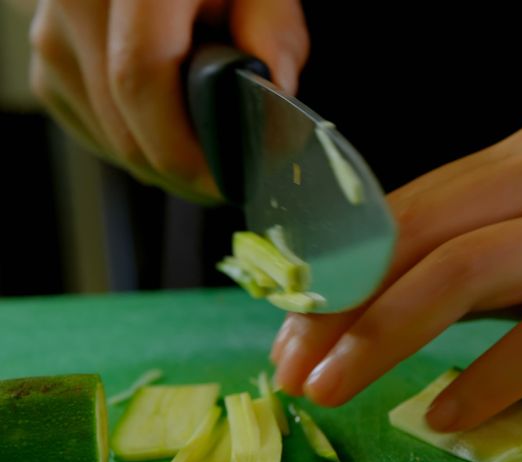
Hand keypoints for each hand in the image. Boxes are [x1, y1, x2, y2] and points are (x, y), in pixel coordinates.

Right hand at [29, 0, 307, 200]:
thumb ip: (272, 28)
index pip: (139, 78)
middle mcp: (76, 4)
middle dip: (183, 171)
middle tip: (233, 181)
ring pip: (109, 140)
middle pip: (123, 127)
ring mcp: (52, 35)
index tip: (225, 179)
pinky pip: (94, 131)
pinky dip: (138, 144)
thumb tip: (272, 88)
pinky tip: (174, 128)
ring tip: (212, 149)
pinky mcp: (47, 62)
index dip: (182, 147)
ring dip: (163, 162)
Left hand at [271, 122, 521, 431]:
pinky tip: (450, 414)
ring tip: (336, 390)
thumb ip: (509, 244)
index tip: (291, 324)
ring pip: (470, 274)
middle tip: (293, 367)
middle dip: (338, 304)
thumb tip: (412, 303)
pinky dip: (487, 378)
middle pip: (421, 234)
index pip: (409, 204)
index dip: (336, 265)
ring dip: (386, 337)